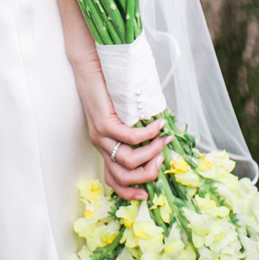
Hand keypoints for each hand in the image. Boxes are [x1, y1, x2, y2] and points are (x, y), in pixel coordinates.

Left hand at [72, 51, 167, 198]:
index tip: (147, 194)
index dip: (129, 192)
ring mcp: (99, 134)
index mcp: (104, 146)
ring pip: (128, 160)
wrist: (90, 65)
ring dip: (152, 153)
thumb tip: (167, 139)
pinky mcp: (103, 122)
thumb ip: (142, 129)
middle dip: (147, 175)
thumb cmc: (110, 88)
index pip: (112, 179)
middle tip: (162, 161)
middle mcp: (99, 143)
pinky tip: (159, 126)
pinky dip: (149, 135)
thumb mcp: (126, 115)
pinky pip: (130, 138)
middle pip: (122, 176)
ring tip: (164, 140)